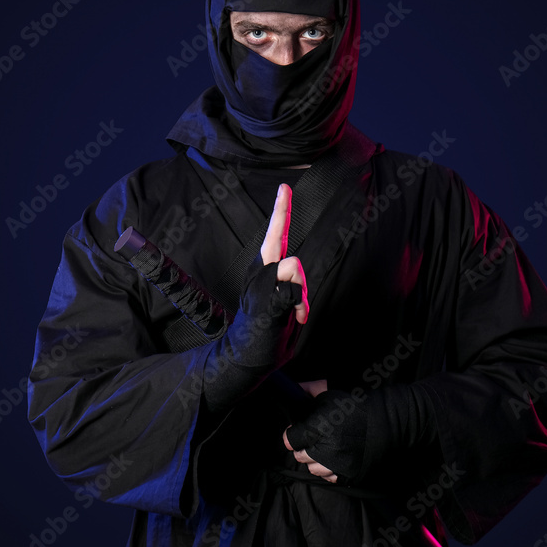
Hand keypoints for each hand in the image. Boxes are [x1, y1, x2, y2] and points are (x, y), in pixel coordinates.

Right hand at [201, 184, 309, 410]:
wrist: (245, 359)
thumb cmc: (268, 332)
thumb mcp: (285, 303)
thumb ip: (292, 285)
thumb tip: (293, 270)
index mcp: (264, 272)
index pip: (274, 236)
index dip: (281, 210)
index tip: (284, 187)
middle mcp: (260, 274)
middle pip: (291, 255)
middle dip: (298, 279)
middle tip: (295, 305)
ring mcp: (261, 286)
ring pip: (295, 269)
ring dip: (301, 298)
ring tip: (291, 317)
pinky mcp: (266, 301)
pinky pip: (293, 293)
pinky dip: (299, 309)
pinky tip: (291, 320)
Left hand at [281, 385, 435, 484]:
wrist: (386, 424)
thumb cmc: (357, 407)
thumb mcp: (330, 395)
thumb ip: (308, 392)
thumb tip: (292, 390)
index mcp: (319, 427)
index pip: (290, 440)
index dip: (292, 434)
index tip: (295, 432)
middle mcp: (326, 448)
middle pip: (300, 456)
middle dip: (303, 446)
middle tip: (312, 439)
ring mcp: (338, 465)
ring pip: (313, 469)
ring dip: (315, 459)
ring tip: (325, 448)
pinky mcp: (348, 475)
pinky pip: (329, 478)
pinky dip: (329, 470)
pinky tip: (335, 458)